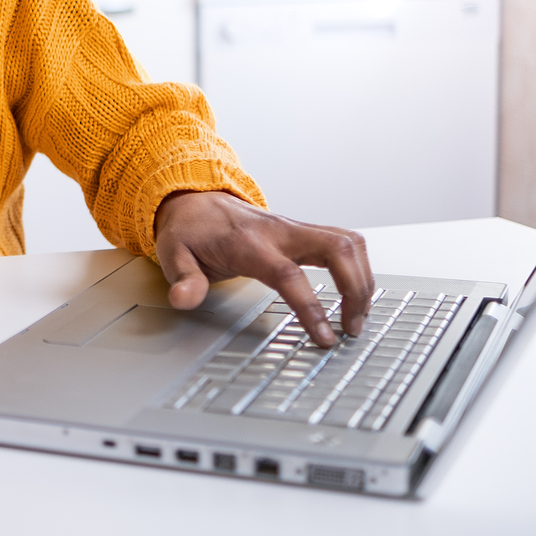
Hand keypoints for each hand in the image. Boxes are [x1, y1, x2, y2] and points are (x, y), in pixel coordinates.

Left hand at [153, 191, 372, 347]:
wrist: (194, 198)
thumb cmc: (190, 230)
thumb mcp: (173, 254)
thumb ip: (183, 279)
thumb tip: (184, 299)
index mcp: (249, 243)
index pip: (289, 275)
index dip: (310, 306)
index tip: (325, 336)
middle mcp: (280, 232)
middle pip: (337, 249)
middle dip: (356, 289)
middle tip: (352, 328)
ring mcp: (295, 229)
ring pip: (349, 243)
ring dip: (363, 279)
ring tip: (358, 317)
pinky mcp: (304, 233)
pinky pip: (345, 243)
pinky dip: (359, 267)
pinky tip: (357, 292)